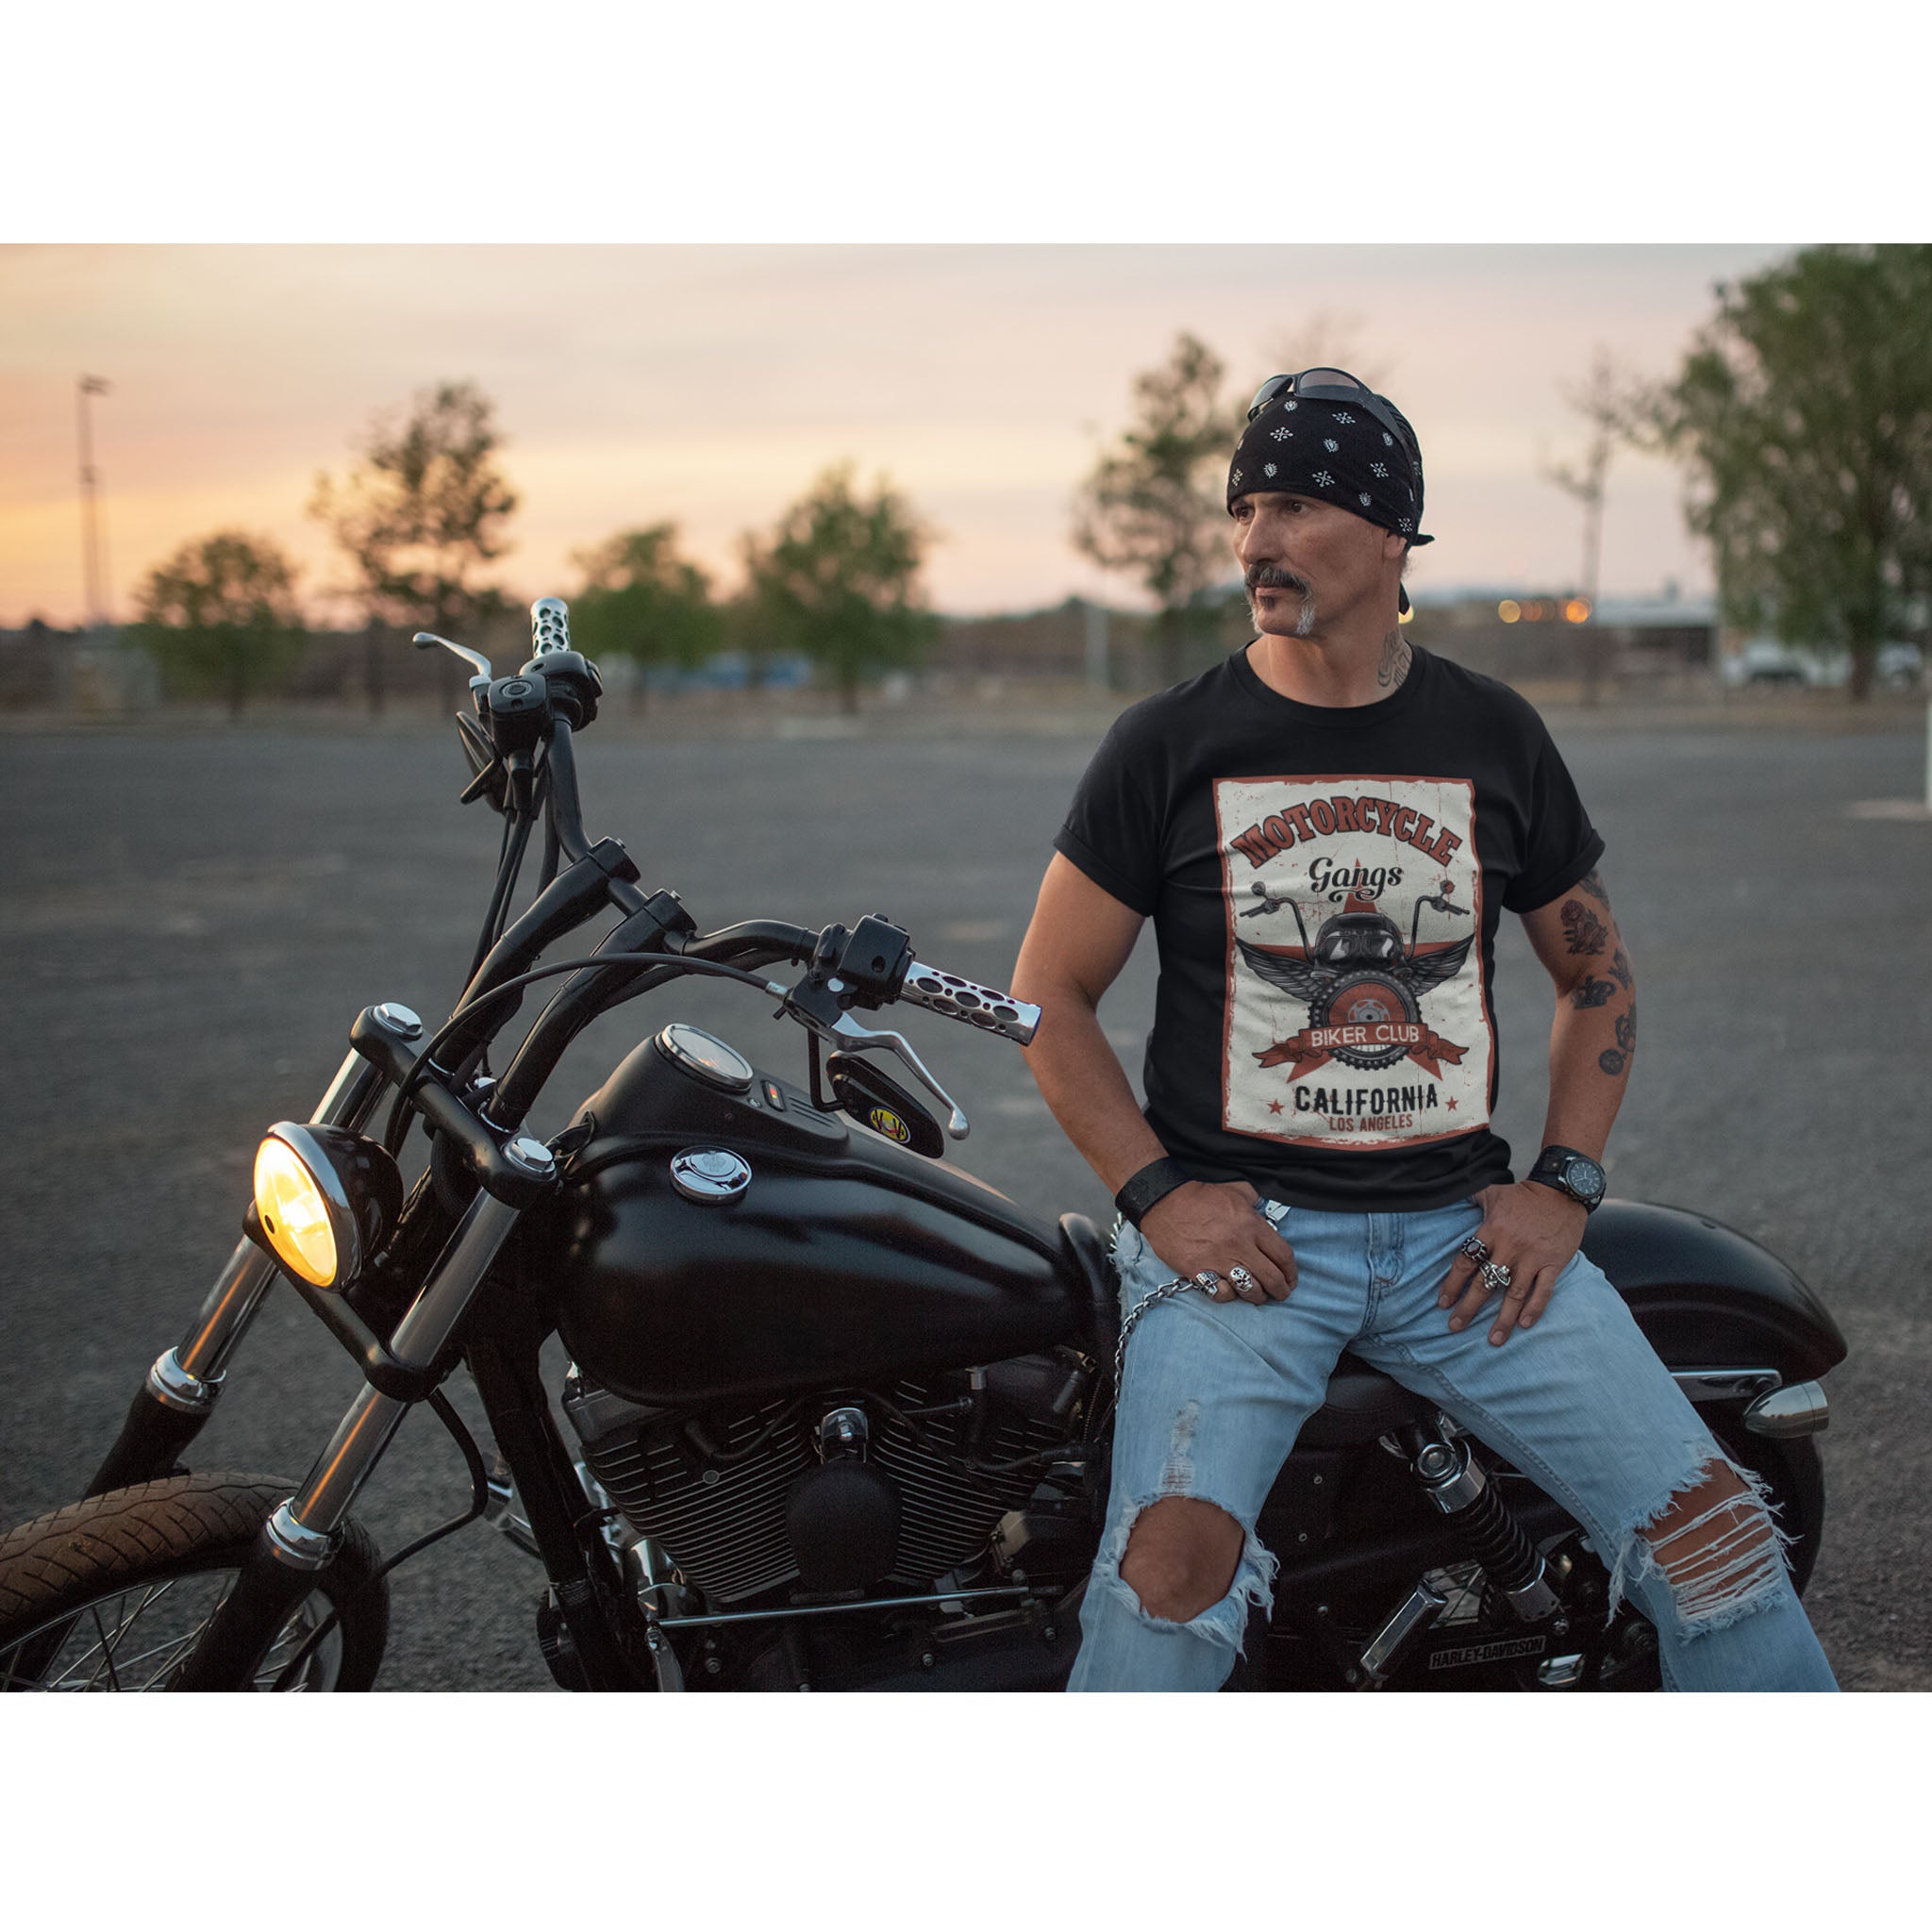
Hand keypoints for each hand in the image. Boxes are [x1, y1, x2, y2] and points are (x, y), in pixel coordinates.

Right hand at [1139, 1180, 1297, 1303]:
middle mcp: (1239, 1245)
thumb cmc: (1200, 1196)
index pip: (1283, 1255)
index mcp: (1251, 1225)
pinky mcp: (1198, 1270)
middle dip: (1281, 1290)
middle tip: (1280, 1294)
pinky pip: (1221, 1294)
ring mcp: (1219, 1259)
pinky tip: (1229, 1290)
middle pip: (1272, 1277)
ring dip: (1258, 1296)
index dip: (1291, 1272)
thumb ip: (1254, 1200)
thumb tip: (1264, 1207)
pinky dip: (1228, 1295)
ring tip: (1257, 1296)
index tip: (1290, 1278)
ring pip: (1251, 1289)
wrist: (1164, 1202)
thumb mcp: (1235, 1190)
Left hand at [1436, 1181, 1587, 1343]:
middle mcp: (1509, 1247)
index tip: (1443, 1303)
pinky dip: (1535, 1308)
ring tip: (1494, 1340)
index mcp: (1491, 1231)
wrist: (1563, 1190)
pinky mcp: (1553, 1263)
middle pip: (1485, 1282)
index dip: (1453, 1284)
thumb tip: (1448, 1194)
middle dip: (1468, 1307)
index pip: (1466, 1262)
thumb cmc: (1524, 1194)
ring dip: (1503, 1319)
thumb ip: (1471, 1198)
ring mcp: (1532, 1257)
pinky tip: (1525, 1324)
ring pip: (1514, 1293)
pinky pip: (1543, 1290)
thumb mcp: (1493, 1191)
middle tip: (1455, 1327)